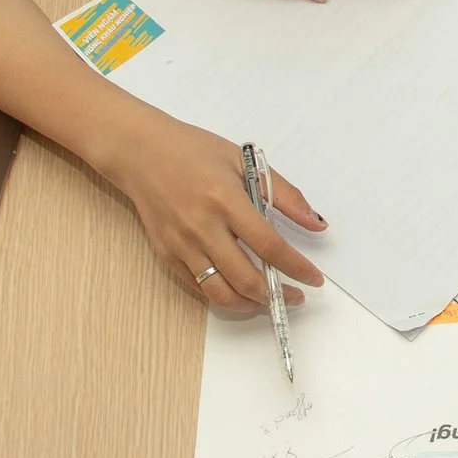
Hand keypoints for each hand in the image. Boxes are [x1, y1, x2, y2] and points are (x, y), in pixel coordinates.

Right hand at [95, 109, 324, 309]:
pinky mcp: (166, 255)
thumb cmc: (194, 151)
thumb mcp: (244, 161)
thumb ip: (284, 194)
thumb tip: (317, 224)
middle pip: (245, 278)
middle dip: (276, 296)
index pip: (269, 245)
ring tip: (269, 302)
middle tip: (295, 298)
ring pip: (220, 293)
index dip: (296, 267)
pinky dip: (222, 295)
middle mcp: (202, 227)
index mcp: (225, 199)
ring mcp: (181, 244)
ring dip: (250, 305)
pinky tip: (240, 291)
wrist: (139, 152)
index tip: (314, 279)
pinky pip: (198, 287)